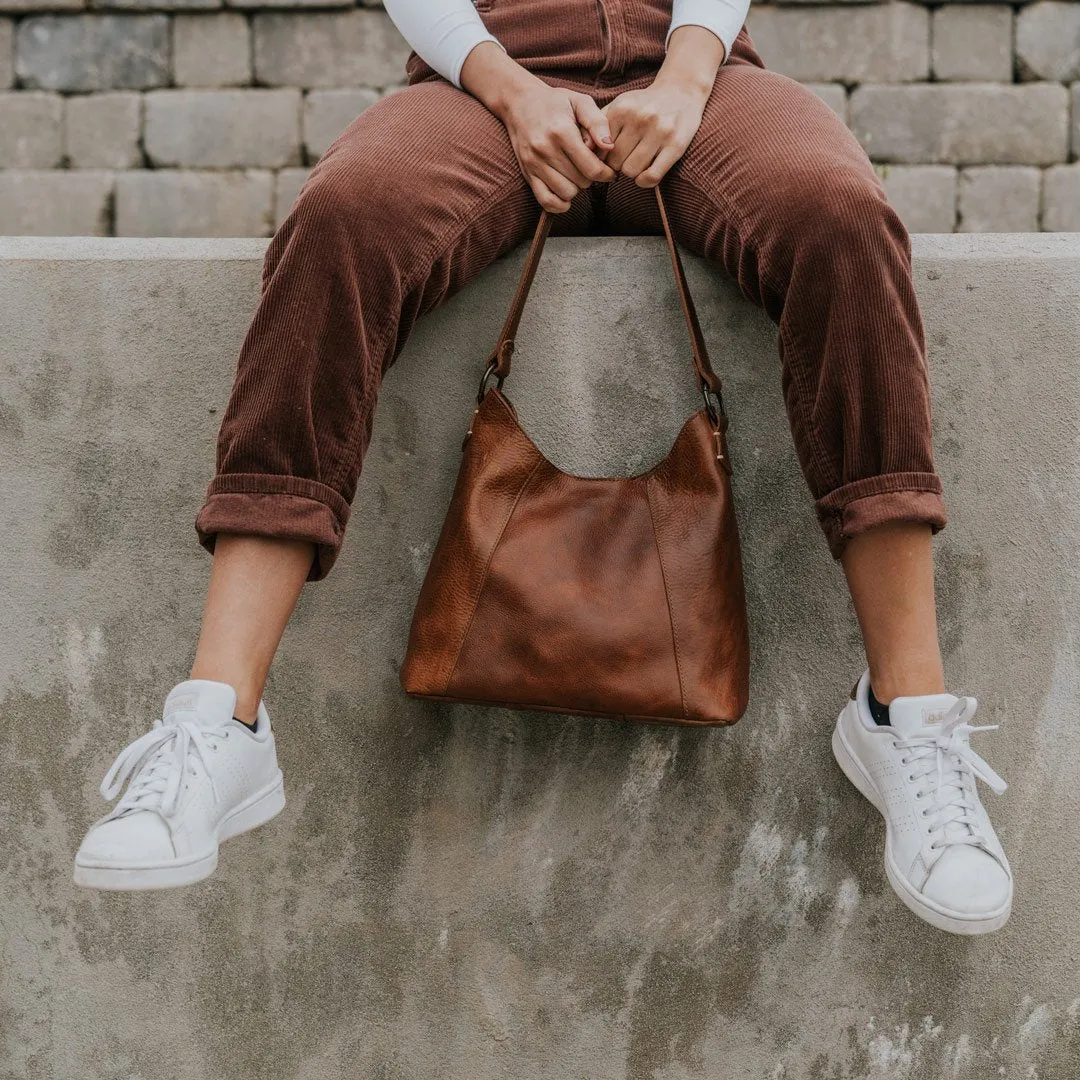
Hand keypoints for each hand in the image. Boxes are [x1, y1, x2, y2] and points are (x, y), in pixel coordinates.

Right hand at [461, 42, 614, 211]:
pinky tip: (566, 193)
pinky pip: (546, 201)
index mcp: (561, 131)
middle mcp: (545, 149)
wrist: (520, 102)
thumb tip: (609, 146)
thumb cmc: (555, 102)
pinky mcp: (527, 173)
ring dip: (577, 188)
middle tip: (589, 165)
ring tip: (576, 173)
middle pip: (581, 182)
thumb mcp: (580, 101)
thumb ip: (597, 122)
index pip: (592, 168)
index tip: (609, 171)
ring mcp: (534, 163)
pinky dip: (559, 203)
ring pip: (566, 193)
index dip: (606, 173)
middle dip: (591, 177)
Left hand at [602, 25, 723, 187]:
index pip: (600, 149)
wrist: (681, 92)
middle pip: (614, 163)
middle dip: (617, 166)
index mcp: (622, 109)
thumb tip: (582, 148)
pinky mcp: (675, 145)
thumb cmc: (643, 105)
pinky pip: (652, 177)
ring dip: (632, 172)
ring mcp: (659, 131)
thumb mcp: (619, 106)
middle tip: (625, 159)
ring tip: (637, 162)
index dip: (602, 158)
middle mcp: (640, 118)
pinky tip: (645, 175)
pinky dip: (645, 181)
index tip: (608, 157)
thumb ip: (598, 125)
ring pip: (631, 171)